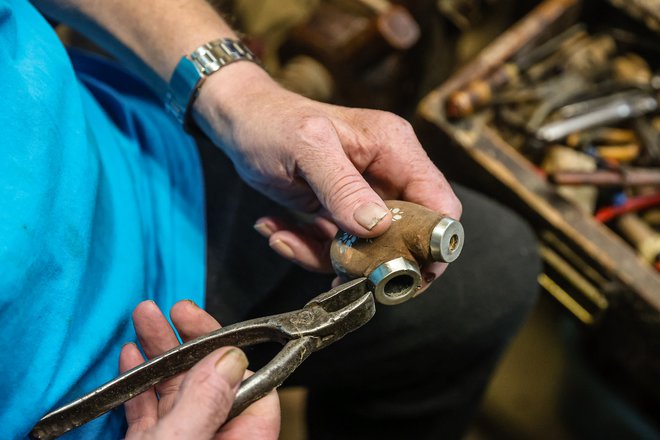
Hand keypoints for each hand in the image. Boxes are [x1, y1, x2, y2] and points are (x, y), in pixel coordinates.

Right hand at [119, 300, 279, 439]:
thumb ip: (205, 402)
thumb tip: (229, 357)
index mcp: (240, 439)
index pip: (256, 389)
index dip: (234, 354)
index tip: (211, 332)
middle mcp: (217, 437)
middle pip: (212, 379)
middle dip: (191, 340)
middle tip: (176, 310)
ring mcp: (186, 439)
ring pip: (178, 388)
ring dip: (160, 351)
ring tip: (144, 318)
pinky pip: (152, 408)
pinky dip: (140, 381)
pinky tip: (131, 357)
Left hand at [194, 63, 461, 282]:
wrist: (241, 122)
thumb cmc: (272, 122)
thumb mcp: (306, 148)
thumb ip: (342, 186)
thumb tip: (379, 227)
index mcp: (394, 150)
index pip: (440, 204)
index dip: (434, 244)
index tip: (406, 275)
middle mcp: (387, 175)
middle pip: (407, 237)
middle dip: (371, 262)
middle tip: (334, 270)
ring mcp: (364, 198)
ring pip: (368, 251)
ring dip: (327, 258)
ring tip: (285, 238)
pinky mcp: (340, 214)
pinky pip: (338, 248)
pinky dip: (308, 250)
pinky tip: (277, 229)